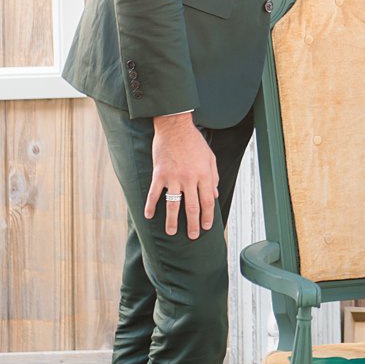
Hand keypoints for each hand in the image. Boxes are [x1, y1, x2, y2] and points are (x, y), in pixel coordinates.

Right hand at [145, 114, 220, 239]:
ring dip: (172, 221)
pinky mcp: (159, 174)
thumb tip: (215, 195)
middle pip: (192, 207)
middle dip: (193, 224)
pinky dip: (150, 206)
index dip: (208, 216)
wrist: (175, 127)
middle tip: (193, 236)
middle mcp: (189, 178)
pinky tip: (149, 216)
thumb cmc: (194, 142)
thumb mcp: (210, 158)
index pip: (208, 201)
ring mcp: (173, 177)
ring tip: (172, 233)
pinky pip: (154, 193)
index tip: (207, 227)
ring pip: (173, 204)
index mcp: (204, 175)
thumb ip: (214, 177)